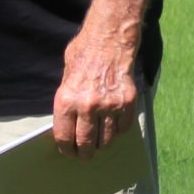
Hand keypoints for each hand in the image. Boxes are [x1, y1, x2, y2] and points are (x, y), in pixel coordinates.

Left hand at [53, 30, 139, 158]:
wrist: (110, 40)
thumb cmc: (84, 54)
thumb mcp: (66, 77)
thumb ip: (68, 101)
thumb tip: (68, 124)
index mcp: (67, 100)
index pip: (65, 137)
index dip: (66, 150)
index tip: (69, 152)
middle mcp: (88, 106)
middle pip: (86, 143)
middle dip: (84, 153)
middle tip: (85, 154)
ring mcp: (110, 105)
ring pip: (106, 140)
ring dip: (102, 143)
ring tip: (99, 141)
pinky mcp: (128, 102)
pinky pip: (123, 128)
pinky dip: (118, 131)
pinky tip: (113, 126)